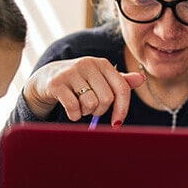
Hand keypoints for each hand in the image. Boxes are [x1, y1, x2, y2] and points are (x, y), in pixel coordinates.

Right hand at [23, 56, 144, 126]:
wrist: (46, 78)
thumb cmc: (79, 81)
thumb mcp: (100, 79)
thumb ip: (120, 81)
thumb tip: (141, 78)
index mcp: (102, 64)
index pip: (122, 88)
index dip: (122, 109)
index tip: (117, 123)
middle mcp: (88, 64)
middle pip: (106, 99)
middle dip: (100, 111)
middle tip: (91, 108)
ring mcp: (71, 72)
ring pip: (90, 104)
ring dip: (85, 112)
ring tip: (79, 105)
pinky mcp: (57, 83)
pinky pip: (73, 108)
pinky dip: (74, 115)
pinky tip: (70, 110)